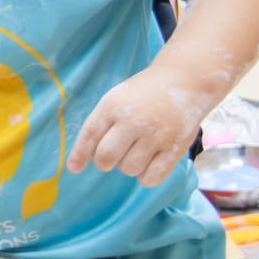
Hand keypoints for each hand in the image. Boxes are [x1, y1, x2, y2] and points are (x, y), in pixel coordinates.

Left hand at [66, 65, 209, 186]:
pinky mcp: (175, 148)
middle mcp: (133, 121)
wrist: (184, 80)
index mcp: (113, 106)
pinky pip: (152, 177)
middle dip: (104, 162)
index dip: (79, 154)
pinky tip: (148, 164)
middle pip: (107, 157)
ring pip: (129, 169)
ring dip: (128, 166)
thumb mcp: (116, 99)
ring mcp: (156, 135)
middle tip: (112, 156)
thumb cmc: (143, 94)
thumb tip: (84, 158)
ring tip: (136, 151)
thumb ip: (100, 124)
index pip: (90, 135)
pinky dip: (146, 177)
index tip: (74, 168)